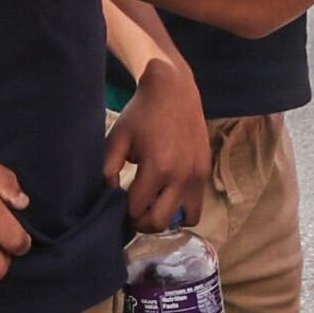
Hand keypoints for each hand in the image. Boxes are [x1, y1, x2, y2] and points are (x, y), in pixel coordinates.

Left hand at [104, 64, 212, 231]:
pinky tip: (167, 194)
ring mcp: (197, 175)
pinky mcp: (205, 171)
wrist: (173, 90)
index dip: (122, 212)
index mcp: (158, 167)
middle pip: (159, 222)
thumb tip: (109, 195)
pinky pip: (196, 205)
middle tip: (132, 212)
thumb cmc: (140, 114)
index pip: (136, 209)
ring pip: (185, 220)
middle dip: (141, 222)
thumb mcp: (117, 137)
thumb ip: (108, 169)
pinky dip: (182, 207)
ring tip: (153, 205)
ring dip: (167, 218)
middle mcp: (181, 176)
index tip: (116, 207)